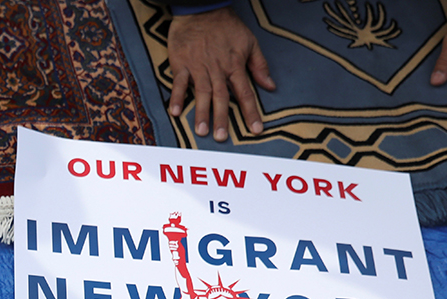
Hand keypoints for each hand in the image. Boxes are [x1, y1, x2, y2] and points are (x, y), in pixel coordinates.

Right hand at [167, 8, 275, 141]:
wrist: (202, 8)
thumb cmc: (227, 26)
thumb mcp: (249, 42)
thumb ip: (259, 65)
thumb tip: (270, 85)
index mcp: (234, 65)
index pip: (245, 92)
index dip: (250, 112)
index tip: (255, 130)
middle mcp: (217, 69)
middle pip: (221, 97)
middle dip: (221, 118)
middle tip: (221, 138)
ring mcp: (198, 67)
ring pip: (201, 92)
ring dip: (201, 112)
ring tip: (201, 131)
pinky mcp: (182, 63)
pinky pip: (179, 82)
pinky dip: (177, 97)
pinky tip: (175, 112)